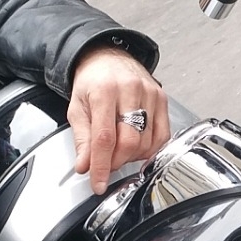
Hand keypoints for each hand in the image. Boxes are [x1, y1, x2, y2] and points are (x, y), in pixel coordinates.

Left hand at [68, 46, 168, 194]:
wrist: (108, 57)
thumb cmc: (92, 81)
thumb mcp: (77, 107)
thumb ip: (82, 138)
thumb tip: (85, 166)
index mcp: (104, 91)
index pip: (105, 138)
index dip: (102, 166)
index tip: (98, 183)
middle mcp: (130, 91)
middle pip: (129, 142)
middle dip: (116, 162)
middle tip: (106, 164)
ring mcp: (150, 95)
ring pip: (146, 142)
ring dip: (131, 156)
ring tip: (119, 149)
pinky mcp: (163, 100)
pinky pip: (162, 137)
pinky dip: (149, 149)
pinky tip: (136, 145)